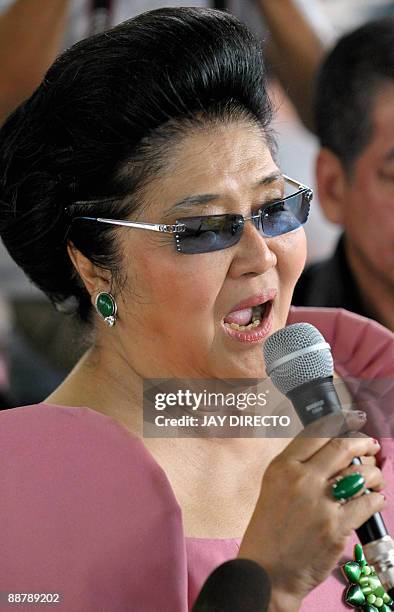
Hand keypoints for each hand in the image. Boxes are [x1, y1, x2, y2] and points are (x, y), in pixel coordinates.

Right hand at [237, 412, 385, 604]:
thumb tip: (330, 453)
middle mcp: (301, 479)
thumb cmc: (268, 530)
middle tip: (370, 444)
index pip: (317, 433)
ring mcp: (320, 503)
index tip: (354, 419)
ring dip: (373, 472)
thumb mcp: (273, 488)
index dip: (341, 422)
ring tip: (374, 476)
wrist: (267, 571)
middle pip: (342, 447)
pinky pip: (367, 503)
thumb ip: (297, 468)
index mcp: (282, 467)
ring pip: (360, 474)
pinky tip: (375, 499)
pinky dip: (376, 499)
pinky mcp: (336, 527)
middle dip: (362, 442)